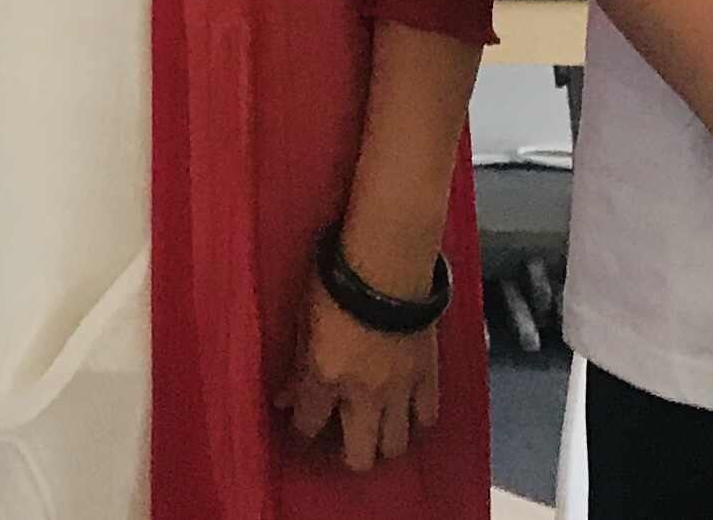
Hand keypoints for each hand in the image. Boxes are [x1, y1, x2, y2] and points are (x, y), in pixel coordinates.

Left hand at [277, 283, 443, 472]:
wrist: (391, 257)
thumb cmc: (337, 277)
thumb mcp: (304, 317)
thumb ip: (297, 363)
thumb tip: (284, 397)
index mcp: (326, 378)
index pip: (308, 426)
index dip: (301, 433)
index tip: (300, 432)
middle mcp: (363, 395)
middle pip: (360, 456)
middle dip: (347, 456)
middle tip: (342, 442)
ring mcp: (400, 389)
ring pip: (396, 445)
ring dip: (383, 442)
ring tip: (375, 430)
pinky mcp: (428, 375)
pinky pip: (427, 416)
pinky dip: (416, 419)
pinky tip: (407, 412)